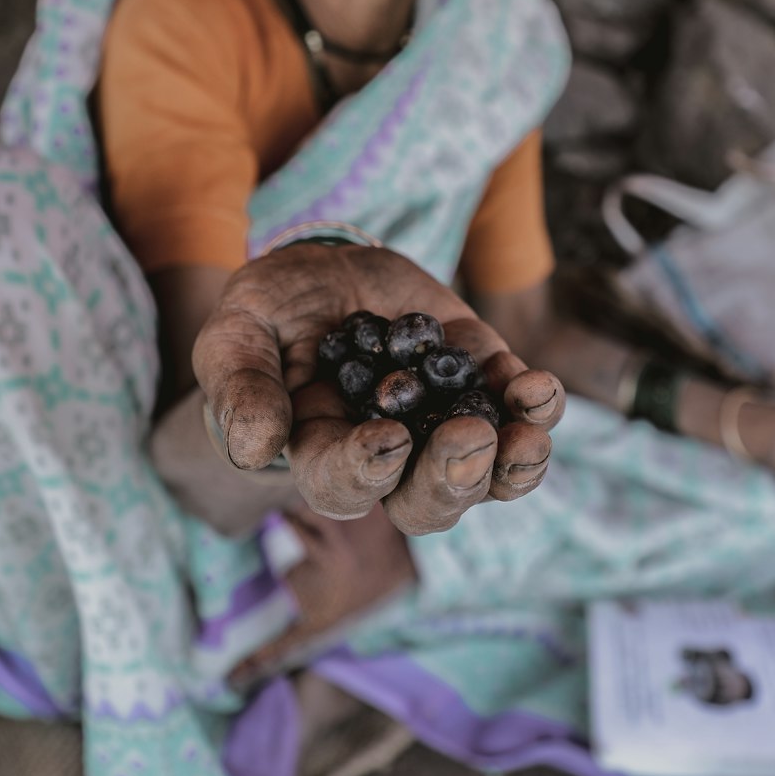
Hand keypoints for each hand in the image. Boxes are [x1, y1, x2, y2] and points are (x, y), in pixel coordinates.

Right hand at [192, 243, 564, 534]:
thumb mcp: (237, 335)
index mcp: (323, 457)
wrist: (327, 272)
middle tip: (469, 440)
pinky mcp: (481, 385)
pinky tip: (537, 385)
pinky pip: (519, 415)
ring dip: (513, 463)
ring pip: (487, 476)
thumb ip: (241, 388)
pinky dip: (535, 406)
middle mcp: (391, 458)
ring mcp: (442, 425)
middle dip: (453, 480)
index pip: (344, 488)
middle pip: (427, 503)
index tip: (386, 440)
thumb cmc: (270, 313)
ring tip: (528, 434)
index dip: (367, 473)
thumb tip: (254, 448)